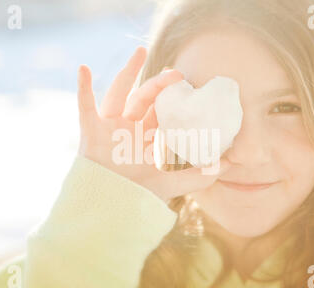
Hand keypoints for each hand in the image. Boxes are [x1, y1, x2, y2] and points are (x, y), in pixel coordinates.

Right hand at [76, 46, 229, 201]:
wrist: (109, 209)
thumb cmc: (137, 196)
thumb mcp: (171, 183)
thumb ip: (200, 176)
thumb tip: (230, 165)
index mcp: (146, 138)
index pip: (162, 112)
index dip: (174, 99)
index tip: (189, 85)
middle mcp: (128, 128)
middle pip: (143, 99)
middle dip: (159, 85)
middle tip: (176, 73)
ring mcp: (109, 127)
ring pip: (119, 94)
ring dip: (128, 73)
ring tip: (140, 52)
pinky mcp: (90, 130)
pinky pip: (85, 105)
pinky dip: (83, 87)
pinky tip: (84, 68)